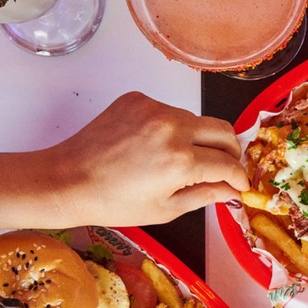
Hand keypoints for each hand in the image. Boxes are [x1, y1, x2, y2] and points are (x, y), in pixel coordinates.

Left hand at [44, 92, 249, 226]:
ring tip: (183, 160)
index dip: (239, 176)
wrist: (67, 180)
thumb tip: (232, 190)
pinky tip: (156, 146)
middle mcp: (173, 127)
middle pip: (223, 130)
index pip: (228, 163)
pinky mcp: (139, 99)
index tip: (240, 184)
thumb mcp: (166, 208)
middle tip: (225, 167)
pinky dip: (173, 128)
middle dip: (231, 151)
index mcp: (181, 161)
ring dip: (200, 139)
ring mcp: (155, 109)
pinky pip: (170, 111)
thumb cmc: (113, 202)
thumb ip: (206, 194)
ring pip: (197, 120)